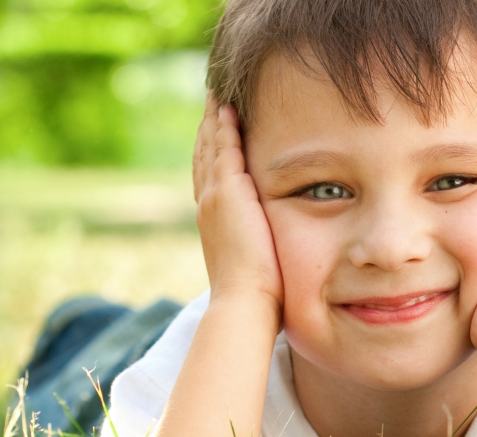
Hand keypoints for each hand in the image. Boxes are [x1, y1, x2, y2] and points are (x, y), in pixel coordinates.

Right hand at [192, 95, 282, 310]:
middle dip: (207, 129)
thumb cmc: (257, 291)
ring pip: (210, 147)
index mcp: (213, 219)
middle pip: (204, 155)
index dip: (211, 151)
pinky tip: (228, 108)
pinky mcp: (228, 192)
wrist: (245, 300)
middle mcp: (208, 203)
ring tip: (216, 97)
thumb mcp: (255, 258)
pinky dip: (223, 127)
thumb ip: (259, 242)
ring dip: (212, 120)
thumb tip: (272, 245)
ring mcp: (215, 196)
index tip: (215, 131)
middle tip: (210, 102)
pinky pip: (224, 149)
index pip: (209, 175)